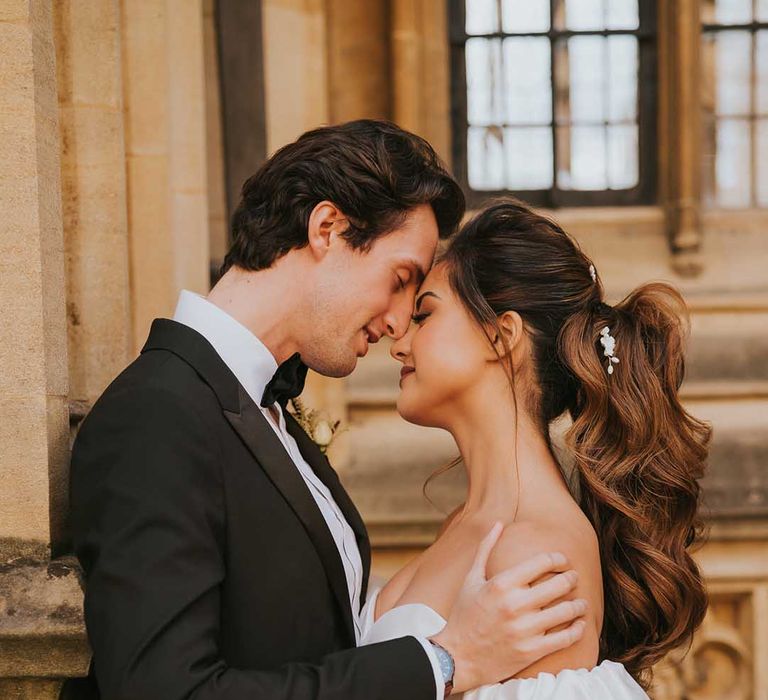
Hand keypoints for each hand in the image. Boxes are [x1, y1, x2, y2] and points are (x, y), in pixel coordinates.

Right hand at [429, 522, 586, 693]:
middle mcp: (515, 604)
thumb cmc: (464, 614)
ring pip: (566, 611)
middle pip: (559, 584)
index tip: (562, 560)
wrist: (458, 656)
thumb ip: (485, 549)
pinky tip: (580, 624)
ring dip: (579, 604)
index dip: (558, 558)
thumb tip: (498, 523)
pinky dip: (578, 629)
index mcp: (502, 584)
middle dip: (572, 578)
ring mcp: (525, 629)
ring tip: (582, 602)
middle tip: (575, 577)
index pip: (542, 562)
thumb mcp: (471, 579)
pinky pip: (565, 638)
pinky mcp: (532, 651)